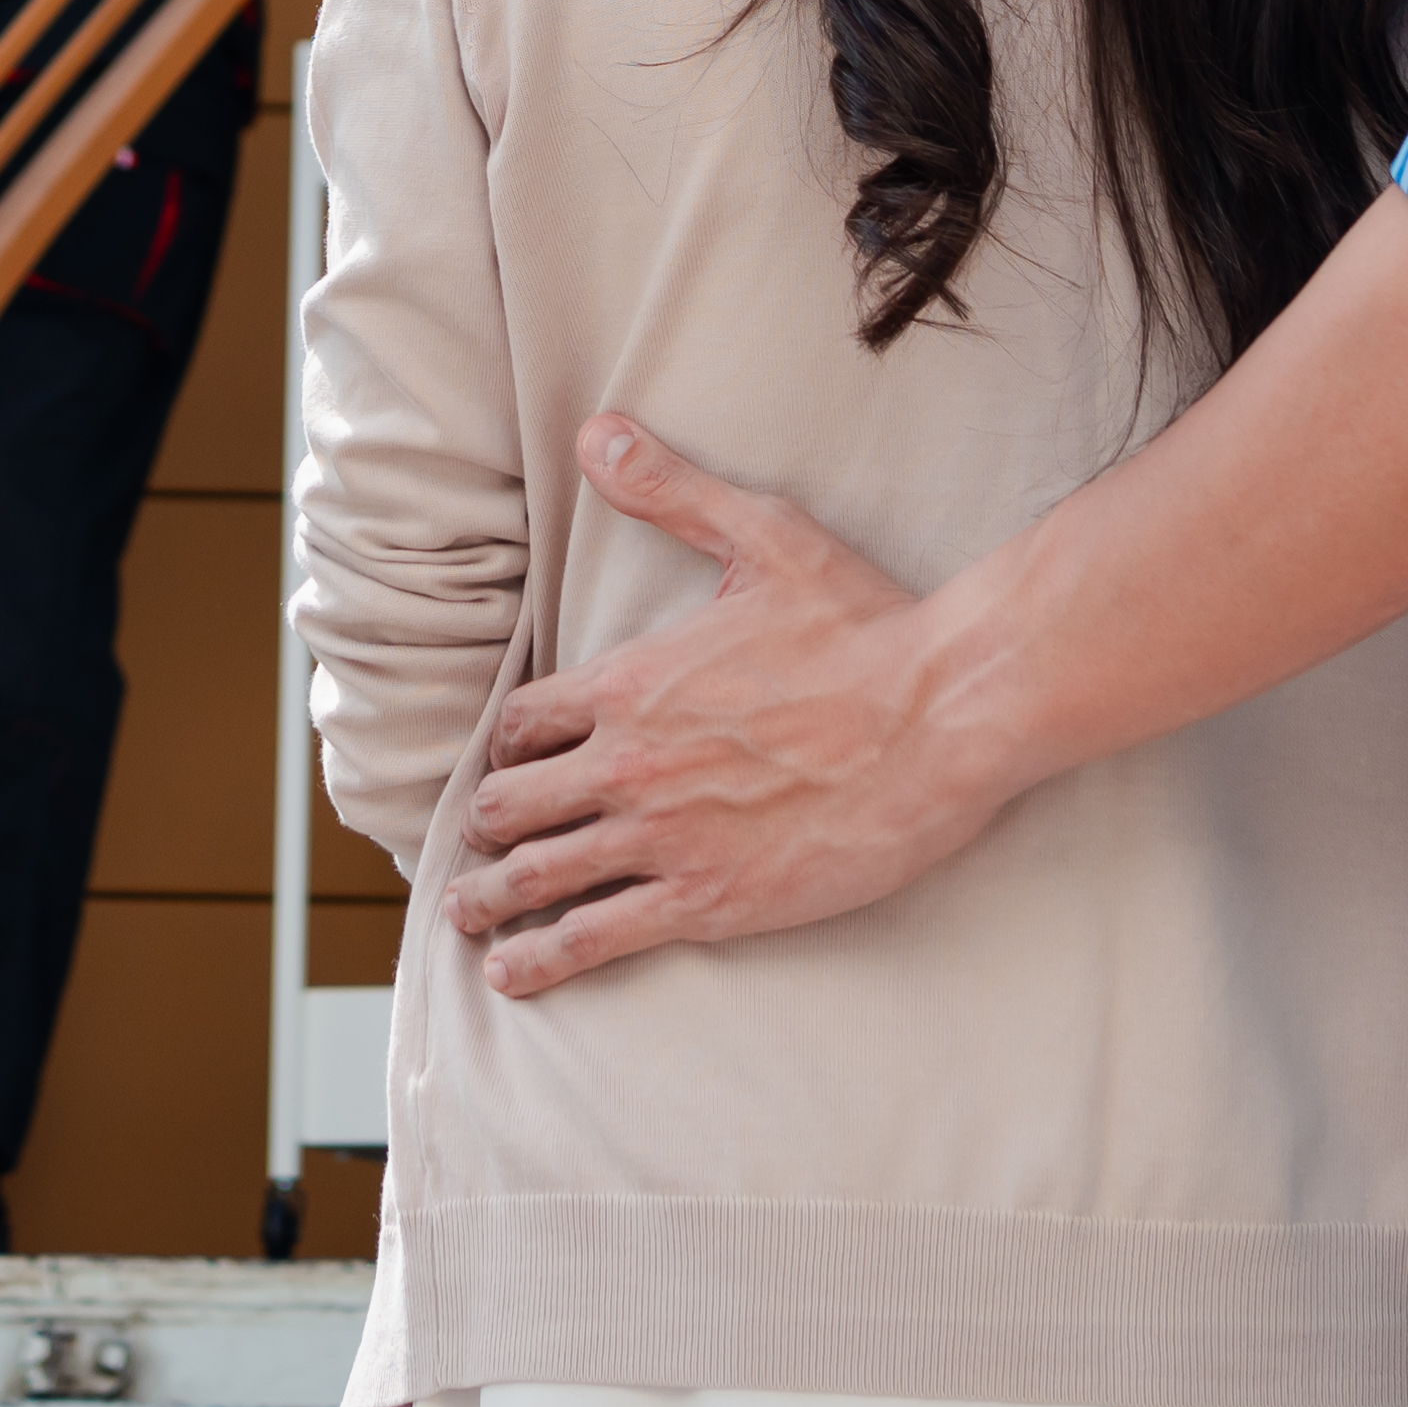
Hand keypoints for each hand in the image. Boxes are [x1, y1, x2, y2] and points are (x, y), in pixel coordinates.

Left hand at [443, 419, 1004, 996]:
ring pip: (538, 876)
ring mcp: (662, 837)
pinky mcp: (706, 900)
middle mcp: (628, 764)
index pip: (526, 722)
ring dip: (490, 898)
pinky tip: (513, 973)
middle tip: (477, 846)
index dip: (510, 746)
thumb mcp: (763, 537)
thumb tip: (598, 432)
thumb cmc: (864, 625)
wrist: (942, 714)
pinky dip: (542, 959)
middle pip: (514, 804)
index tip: (508, 764)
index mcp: (633, 684)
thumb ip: (671, 492)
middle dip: (490, 825)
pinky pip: (596, 937)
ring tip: (465, 916)